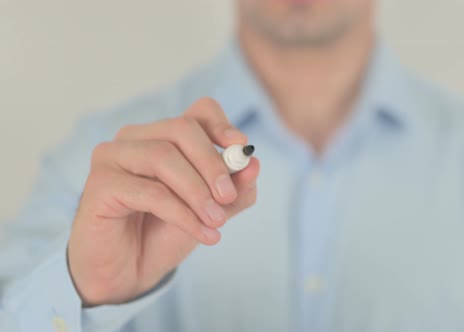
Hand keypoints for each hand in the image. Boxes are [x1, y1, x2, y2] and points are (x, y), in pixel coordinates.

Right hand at [67, 98, 259, 305]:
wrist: (129, 273)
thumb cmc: (166, 233)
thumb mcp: (211, 210)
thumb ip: (235, 190)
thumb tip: (254, 165)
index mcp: (164, 135)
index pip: (198, 111)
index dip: (221, 125)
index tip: (241, 148)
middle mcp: (136, 138)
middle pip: (181, 128)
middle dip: (212, 163)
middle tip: (228, 198)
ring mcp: (112, 156)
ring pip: (163, 157)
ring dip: (197, 192)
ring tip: (216, 222)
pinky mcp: (99, 184)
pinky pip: (149, 192)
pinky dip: (182, 213)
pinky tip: (202, 233)